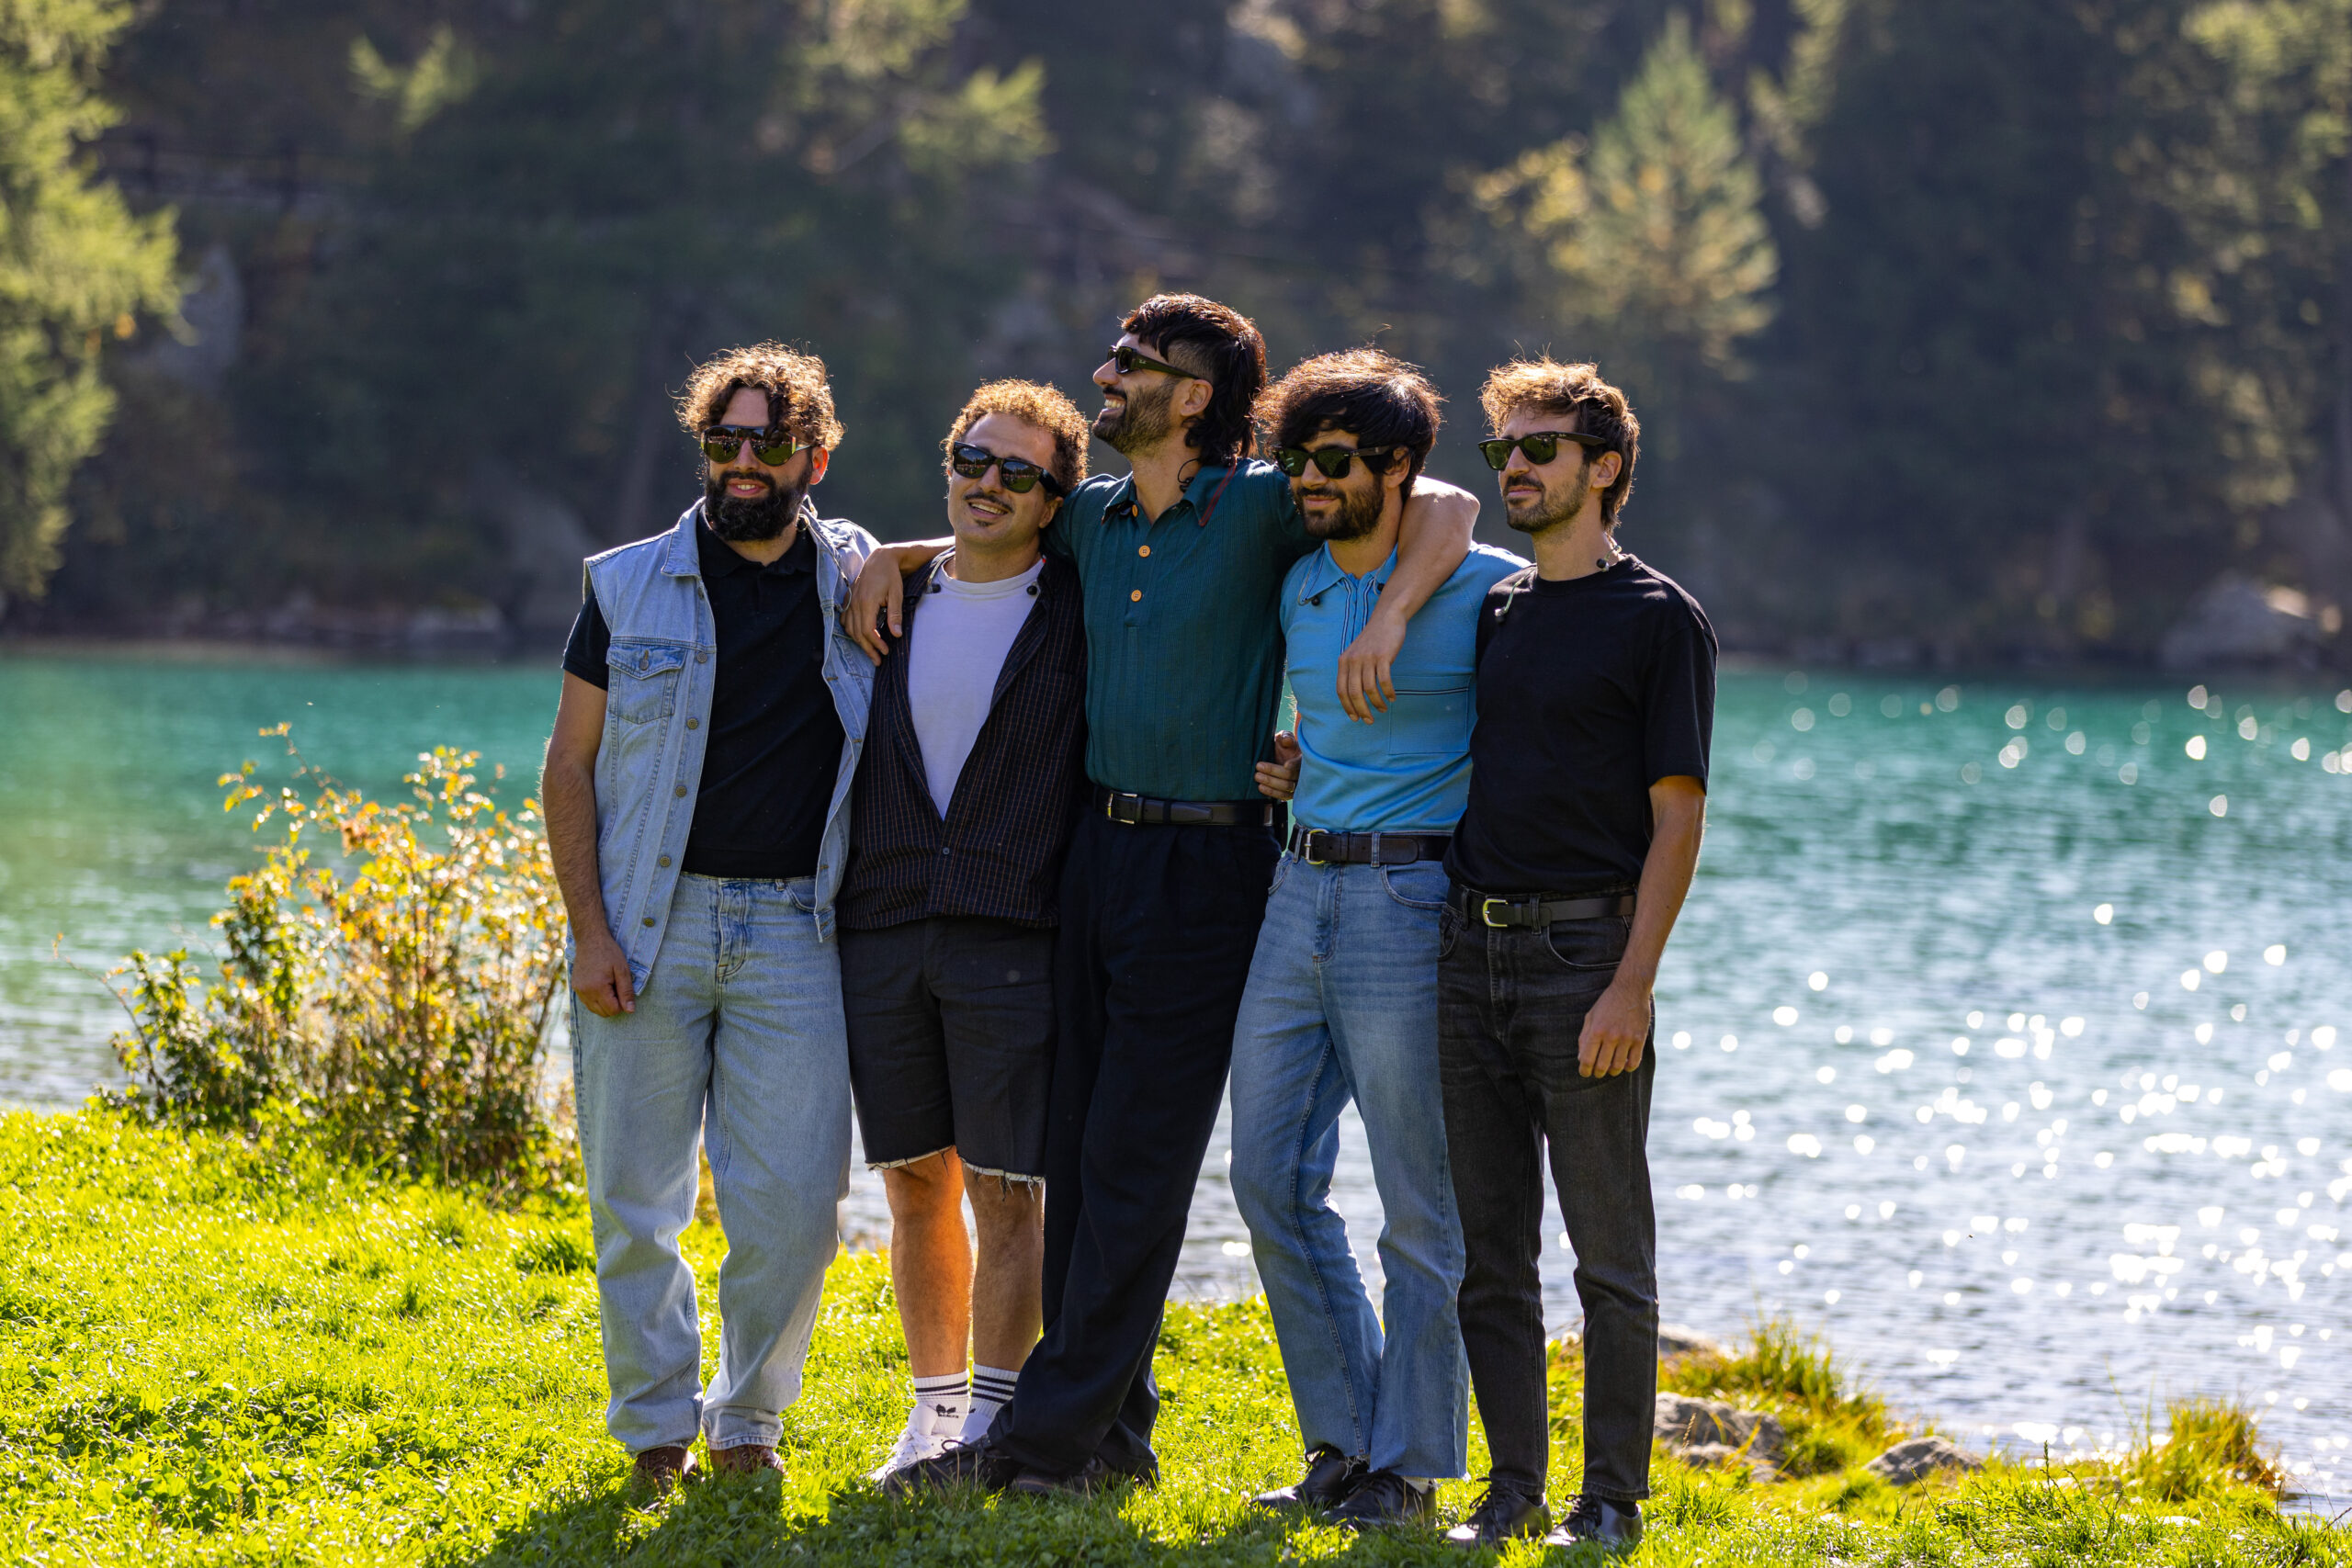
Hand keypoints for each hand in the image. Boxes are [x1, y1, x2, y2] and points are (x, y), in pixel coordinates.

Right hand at [572, 930, 636, 1017]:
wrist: (590, 939)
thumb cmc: (609, 953)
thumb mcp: (622, 970)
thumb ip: (626, 992)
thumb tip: (630, 1011)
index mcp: (598, 988)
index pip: (613, 1010)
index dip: (622, 1003)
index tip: (622, 988)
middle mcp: (585, 992)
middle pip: (603, 1013)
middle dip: (613, 1004)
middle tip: (616, 986)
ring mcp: (578, 990)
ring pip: (594, 1009)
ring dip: (604, 1003)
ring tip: (608, 984)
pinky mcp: (575, 987)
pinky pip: (587, 1002)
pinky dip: (595, 999)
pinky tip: (600, 985)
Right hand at [847, 551, 909, 660]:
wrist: (880, 559)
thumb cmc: (891, 576)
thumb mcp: (897, 594)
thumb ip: (895, 615)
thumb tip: (896, 634)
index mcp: (866, 602)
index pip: (868, 630)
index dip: (876, 644)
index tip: (885, 651)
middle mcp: (855, 603)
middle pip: (857, 633)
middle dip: (868, 649)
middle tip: (878, 660)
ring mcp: (849, 600)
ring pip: (849, 628)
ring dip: (859, 642)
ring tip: (870, 652)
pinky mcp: (848, 599)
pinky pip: (845, 619)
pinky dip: (850, 630)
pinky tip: (859, 636)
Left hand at [1255, 730, 1301, 800]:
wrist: (1280, 756)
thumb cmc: (1284, 746)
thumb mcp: (1284, 737)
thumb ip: (1286, 737)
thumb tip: (1286, 741)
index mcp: (1303, 758)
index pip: (1301, 763)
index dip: (1294, 764)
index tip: (1285, 764)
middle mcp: (1303, 773)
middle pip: (1291, 776)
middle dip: (1273, 771)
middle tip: (1259, 766)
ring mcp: (1298, 784)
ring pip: (1287, 787)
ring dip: (1271, 783)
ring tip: (1258, 777)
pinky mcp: (1291, 793)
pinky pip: (1283, 795)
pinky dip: (1272, 792)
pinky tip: (1261, 787)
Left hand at [1336, 607, 1404, 721]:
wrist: (1387, 618)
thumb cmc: (1373, 640)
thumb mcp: (1356, 654)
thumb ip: (1352, 671)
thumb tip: (1354, 697)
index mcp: (1343, 662)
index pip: (1341, 690)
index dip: (1347, 707)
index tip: (1355, 719)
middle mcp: (1353, 660)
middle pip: (1354, 693)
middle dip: (1362, 710)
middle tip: (1370, 721)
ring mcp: (1368, 658)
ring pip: (1370, 689)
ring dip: (1377, 703)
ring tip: (1383, 709)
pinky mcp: (1383, 656)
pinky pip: (1384, 680)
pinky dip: (1388, 692)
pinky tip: (1392, 698)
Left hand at [1577, 975, 1650, 1076]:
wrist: (1631, 989)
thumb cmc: (1607, 1003)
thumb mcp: (1591, 1016)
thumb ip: (1584, 1037)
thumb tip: (1581, 1058)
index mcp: (1596, 1030)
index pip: (1587, 1059)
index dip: (1584, 1070)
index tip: (1585, 1073)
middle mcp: (1611, 1036)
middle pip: (1602, 1066)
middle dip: (1597, 1073)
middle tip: (1597, 1073)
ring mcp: (1627, 1038)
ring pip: (1618, 1066)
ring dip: (1612, 1072)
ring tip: (1610, 1069)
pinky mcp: (1640, 1038)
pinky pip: (1634, 1062)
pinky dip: (1628, 1067)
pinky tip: (1624, 1064)